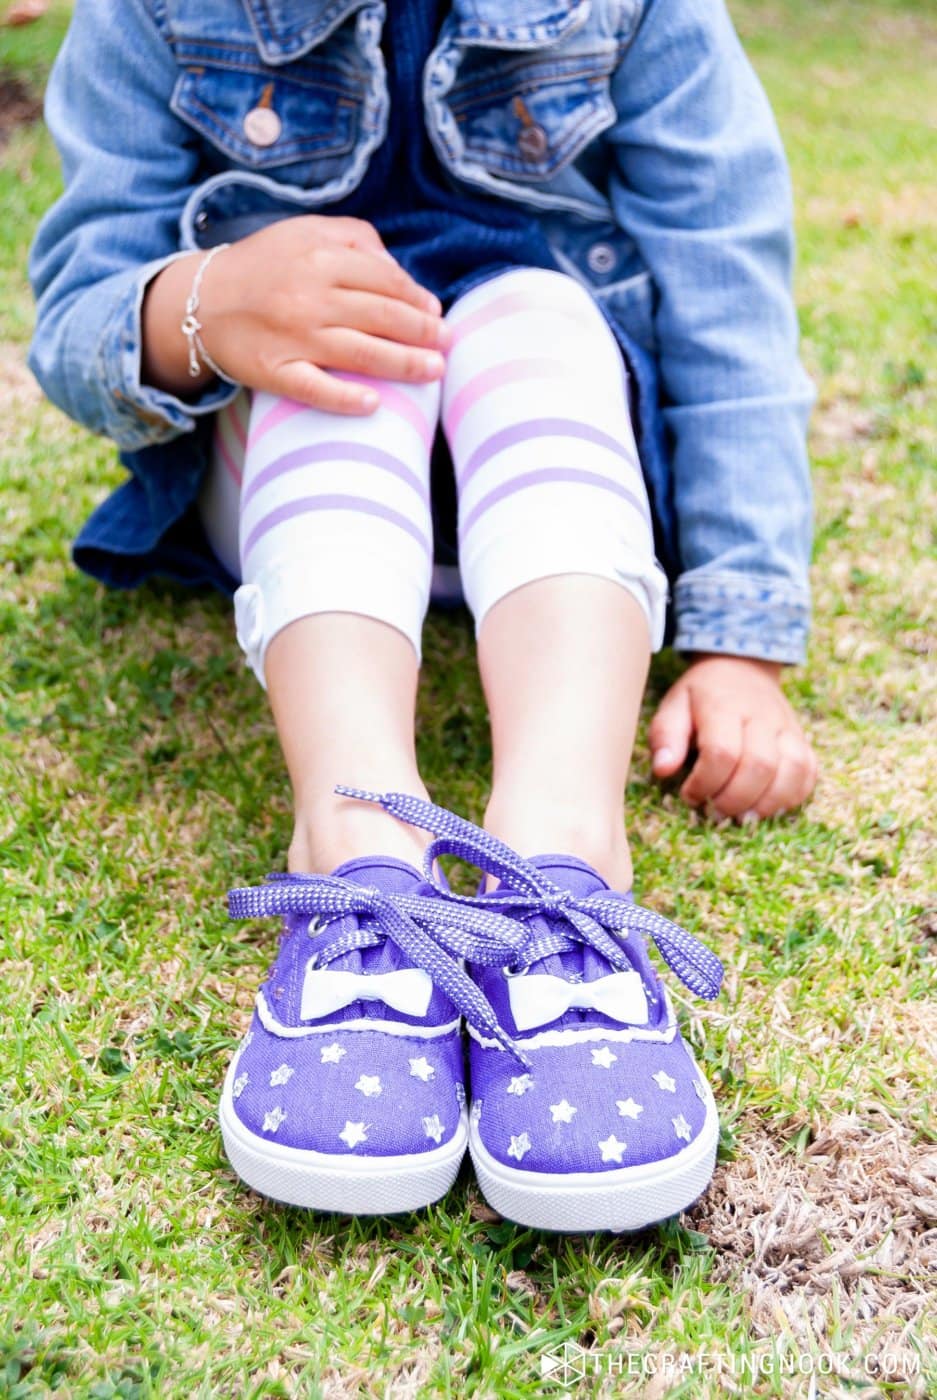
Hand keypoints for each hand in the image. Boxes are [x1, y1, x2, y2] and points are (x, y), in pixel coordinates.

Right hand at [142, 216, 448, 412]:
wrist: (201, 301)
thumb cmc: (264, 266)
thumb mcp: (304, 233)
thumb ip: (354, 238)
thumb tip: (399, 270)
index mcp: (320, 259)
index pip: (385, 281)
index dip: (417, 299)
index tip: (437, 313)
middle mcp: (309, 298)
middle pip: (382, 317)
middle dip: (423, 332)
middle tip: (448, 343)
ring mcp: (293, 338)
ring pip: (361, 353)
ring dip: (405, 365)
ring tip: (435, 371)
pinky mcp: (275, 372)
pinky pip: (315, 389)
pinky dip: (346, 398)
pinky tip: (374, 404)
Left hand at [648, 654, 816, 819]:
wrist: (743, 666)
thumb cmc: (702, 694)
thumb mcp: (674, 704)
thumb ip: (666, 735)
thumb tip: (663, 769)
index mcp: (724, 706)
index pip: (722, 752)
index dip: (705, 783)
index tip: (690, 795)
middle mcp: (762, 716)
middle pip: (760, 766)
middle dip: (735, 799)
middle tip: (715, 812)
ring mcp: (788, 728)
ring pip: (793, 771)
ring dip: (768, 804)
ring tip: (743, 817)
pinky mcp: (802, 740)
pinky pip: (809, 772)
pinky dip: (792, 797)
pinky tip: (768, 807)